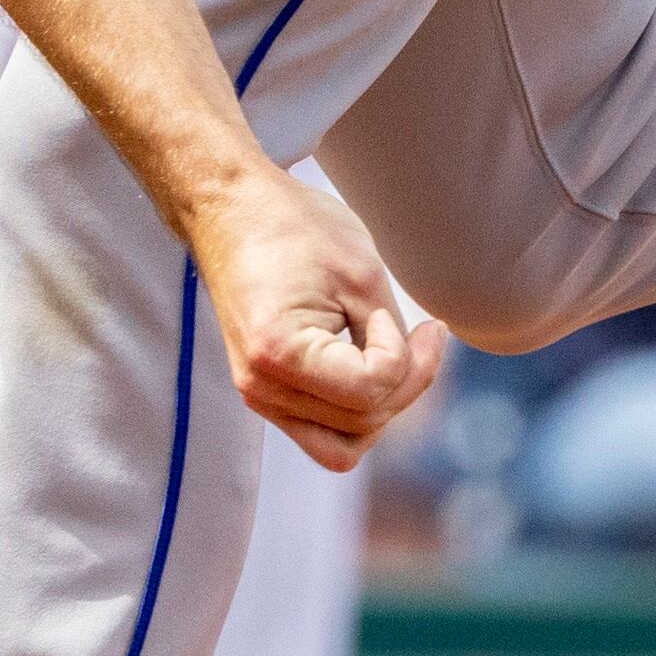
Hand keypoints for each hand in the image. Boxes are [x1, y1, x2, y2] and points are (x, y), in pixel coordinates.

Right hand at [184, 169, 442, 470]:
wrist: (233, 211)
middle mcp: (262, 388)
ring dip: (383, 405)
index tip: (383, 310)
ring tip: (396, 356)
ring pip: (345, 444)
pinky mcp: (267, 392)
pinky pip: (325, 431)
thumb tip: (411, 376)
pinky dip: (356, 410)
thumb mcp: (361, 274)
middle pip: (364, 422)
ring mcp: (260, 396)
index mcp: (279, 353)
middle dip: (407, 381)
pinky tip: (371, 367)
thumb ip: (392, 339)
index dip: (400, 355)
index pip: (370, 390)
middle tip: (422, 331)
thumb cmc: (293, 228)